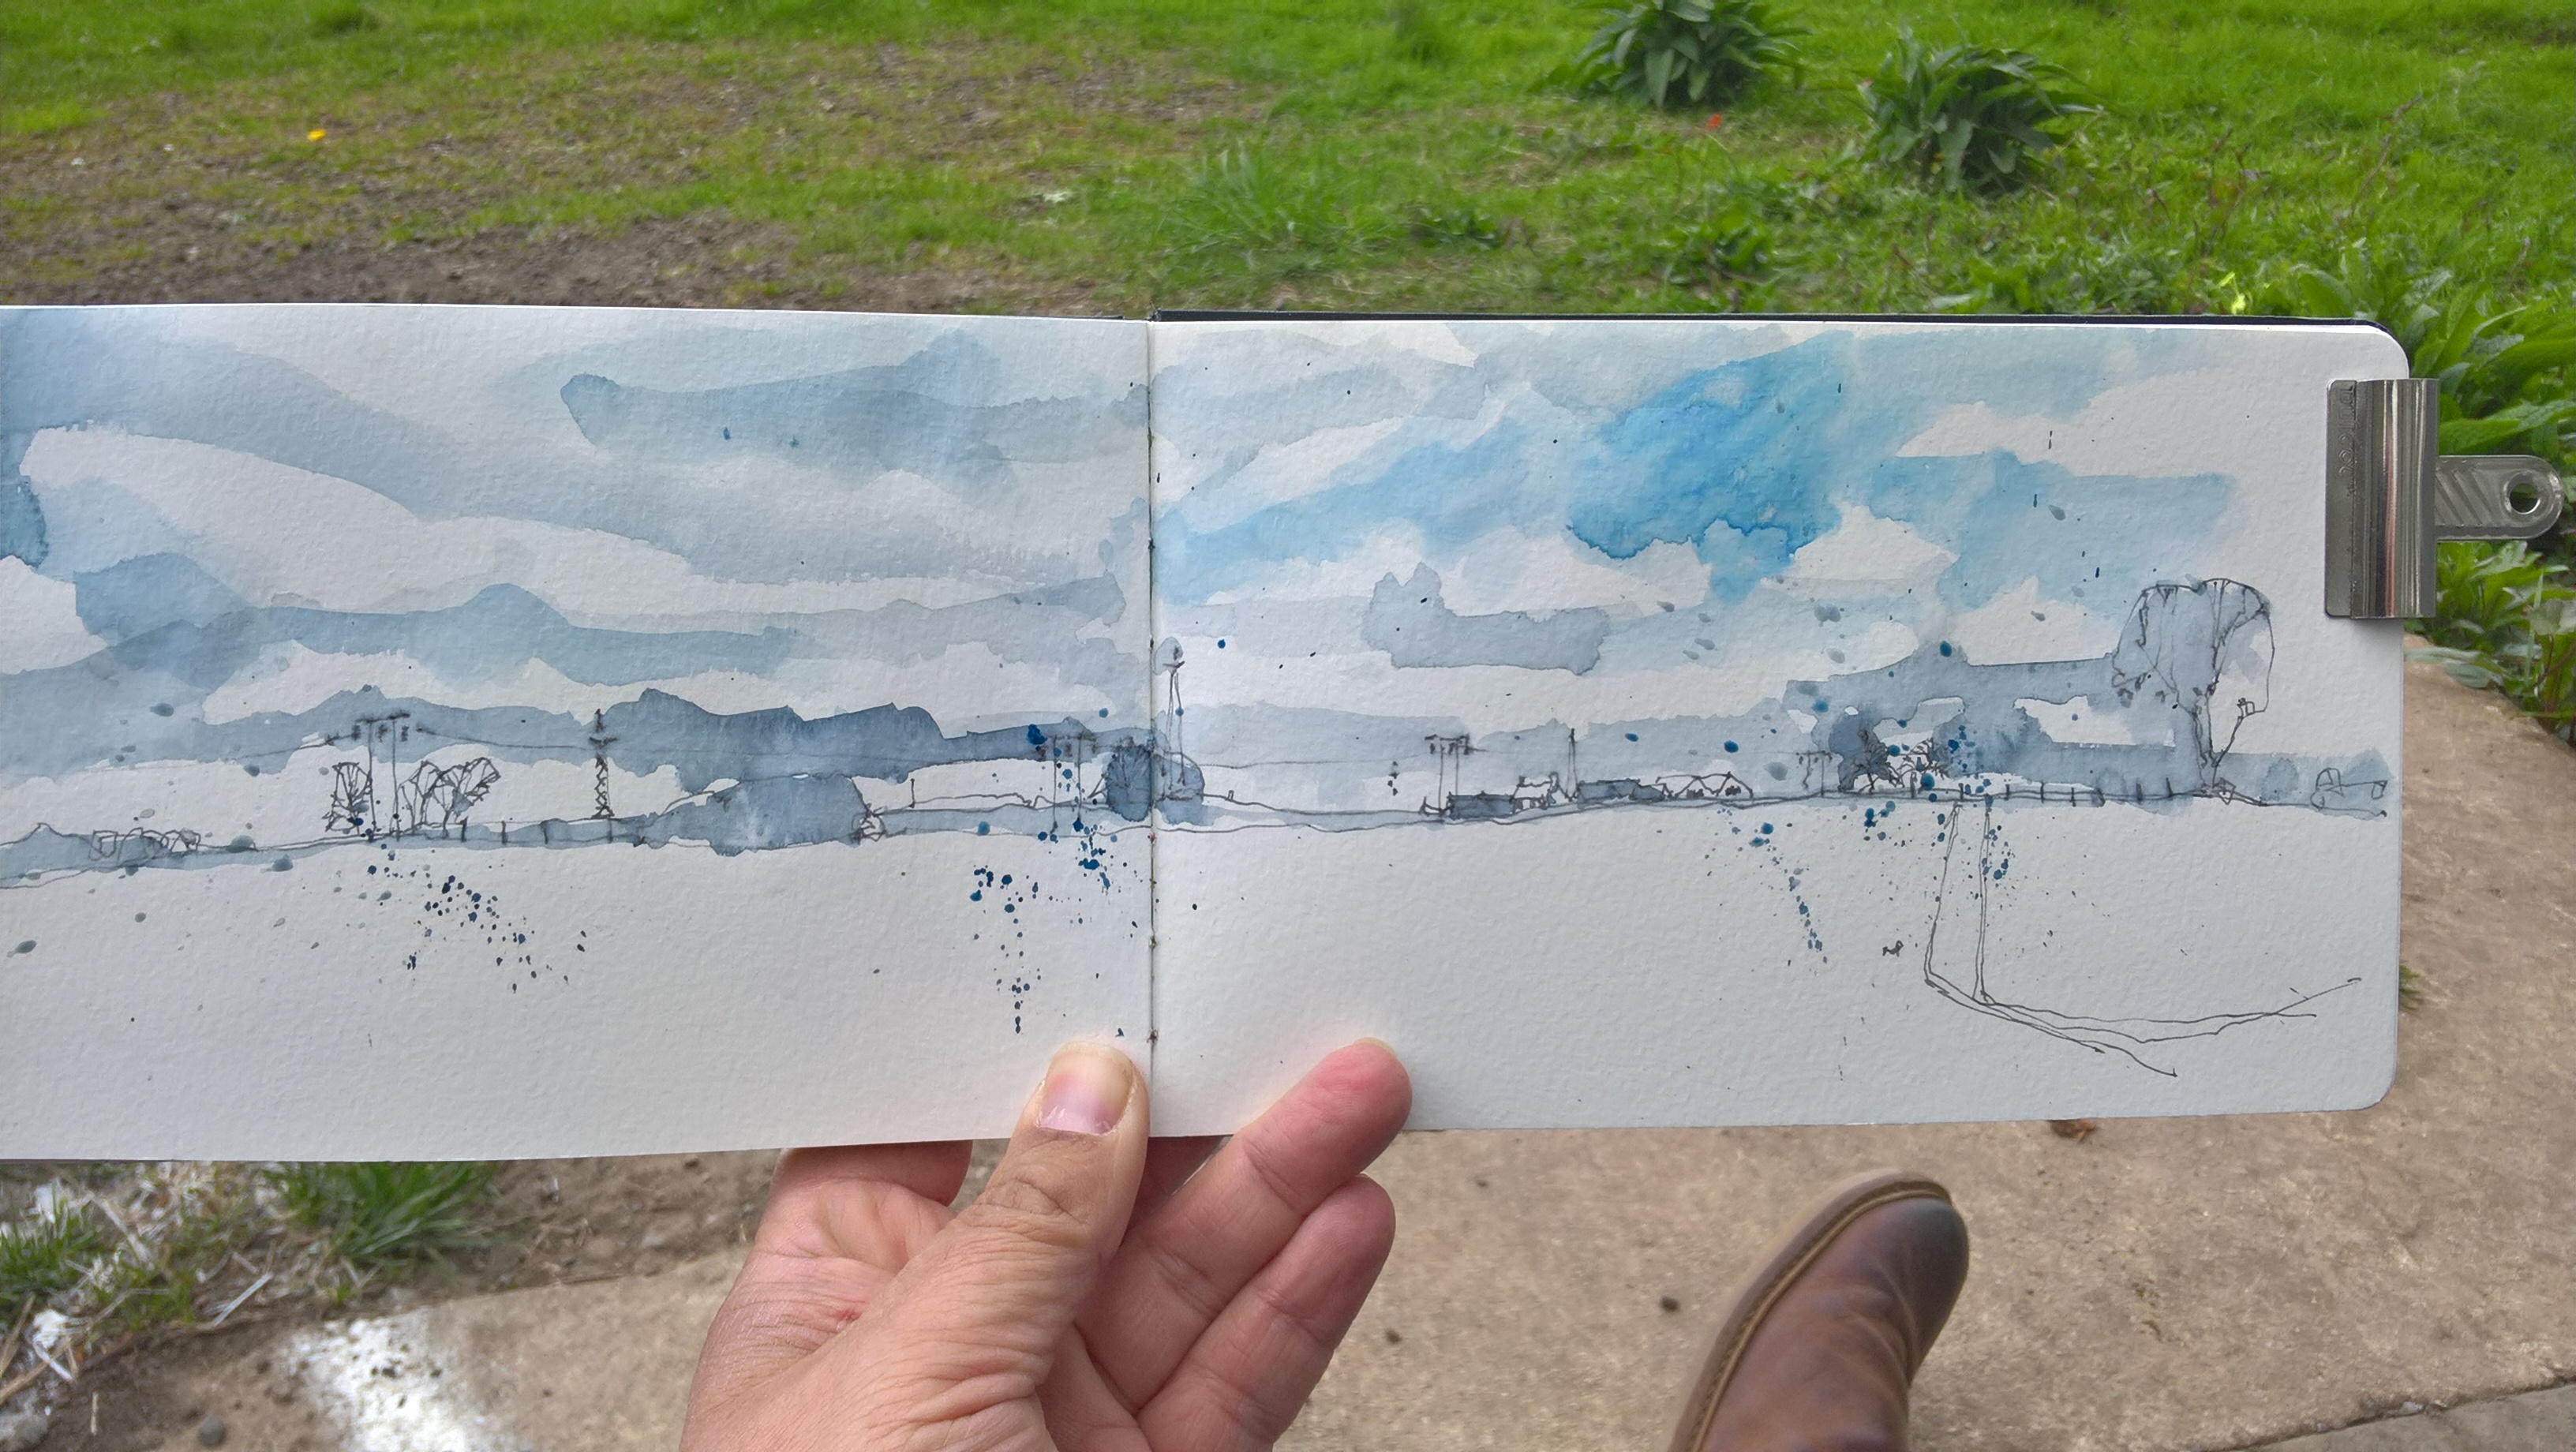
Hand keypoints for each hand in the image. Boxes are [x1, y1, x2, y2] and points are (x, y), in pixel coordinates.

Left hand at [681, 1039, 1411, 1451]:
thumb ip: (1010, 1239)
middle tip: (1286, 1020)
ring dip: (1279, 1187)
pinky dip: (1299, 1307)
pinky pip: (1236, 1383)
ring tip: (1358, 1094)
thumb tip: (1083, 1091)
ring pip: (1186, 1282)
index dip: (1008, 1045)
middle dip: (1196, 1108)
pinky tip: (1349, 1226)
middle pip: (1088, 1197)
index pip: (920, 1137)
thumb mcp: (900, 1391)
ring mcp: (1059, 1431)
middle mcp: (949, 1358)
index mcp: (830, 1307)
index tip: (1094, 952)